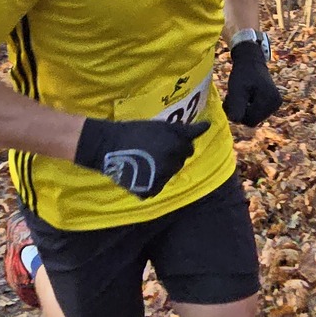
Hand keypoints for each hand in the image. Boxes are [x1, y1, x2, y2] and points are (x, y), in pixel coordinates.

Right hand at [74, 116, 209, 197]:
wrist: (108, 145)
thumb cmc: (136, 131)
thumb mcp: (162, 126)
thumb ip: (185, 129)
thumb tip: (207, 126)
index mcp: (177, 147)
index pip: (188, 148)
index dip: (177, 143)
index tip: (164, 140)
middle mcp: (172, 164)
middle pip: (179, 162)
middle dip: (171, 156)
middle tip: (152, 149)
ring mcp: (161, 179)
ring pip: (168, 175)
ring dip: (161, 168)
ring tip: (144, 159)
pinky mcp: (149, 191)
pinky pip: (156, 187)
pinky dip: (150, 181)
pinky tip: (140, 170)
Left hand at [222, 41, 281, 127]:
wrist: (251, 60)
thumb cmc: (243, 73)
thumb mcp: (236, 89)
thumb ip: (236, 105)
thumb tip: (235, 121)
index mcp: (270, 100)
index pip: (250, 121)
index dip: (238, 114)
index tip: (231, 100)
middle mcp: (276, 104)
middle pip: (253, 121)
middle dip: (241, 112)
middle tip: (233, 97)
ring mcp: (275, 104)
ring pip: (254, 118)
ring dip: (243, 109)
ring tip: (240, 95)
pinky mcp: (273, 103)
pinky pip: (257, 113)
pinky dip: (248, 107)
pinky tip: (246, 96)